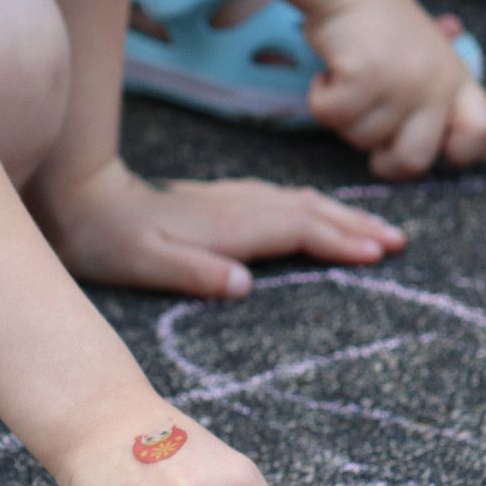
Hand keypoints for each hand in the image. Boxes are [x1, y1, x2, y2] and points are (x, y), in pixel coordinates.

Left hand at [34, 159, 404, 299]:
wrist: (86, 201)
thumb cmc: (115, 242)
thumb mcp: (147, 264)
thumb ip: (194, 273)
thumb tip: (242, 284)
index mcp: (231, 226)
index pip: (299, 230)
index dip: (341, 242)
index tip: (378, 255)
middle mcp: (240, 207)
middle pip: (312, 212)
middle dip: (357, 227)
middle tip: (398, 245)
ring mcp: (235, 200)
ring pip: (302, 203)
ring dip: (343, 216)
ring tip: (379, 233)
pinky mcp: (226, 201)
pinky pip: (286, 202)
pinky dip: (316, 211)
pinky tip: (324, 218)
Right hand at [303, 0, 485, 179]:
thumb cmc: (382, 29)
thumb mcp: (426, 61)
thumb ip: (434, 100)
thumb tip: (434, 141)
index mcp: (455, 83)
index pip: (476, 134)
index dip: (454, 152)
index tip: (425, 143)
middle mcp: (435, 86)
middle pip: (413, 162)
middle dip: (383, 161)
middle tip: (368, 134)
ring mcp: (402, 83)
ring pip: (361, 139)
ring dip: (343, 117)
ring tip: (348, 81)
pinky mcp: (365, 77)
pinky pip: (333, 116)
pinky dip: (320, 100)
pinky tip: (330, 75)